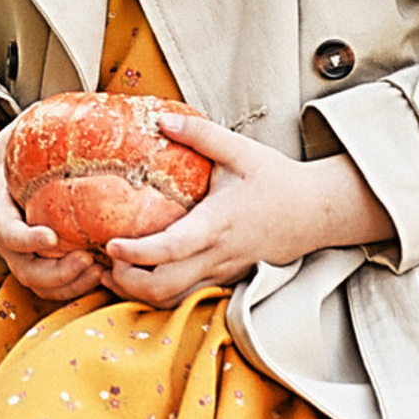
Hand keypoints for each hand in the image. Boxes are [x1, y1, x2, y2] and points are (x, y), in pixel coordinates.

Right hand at [0, 122, 105, 301]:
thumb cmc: (0, 167)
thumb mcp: (9, 142)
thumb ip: (35, 125)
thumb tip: (82, 99)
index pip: (9, 233)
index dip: (28, 239)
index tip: (51, 237)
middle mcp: (8, 244)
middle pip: (29, 272)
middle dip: (60, 274)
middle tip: (89, 260)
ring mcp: (22, 260)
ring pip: (43, 286)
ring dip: (72, 286)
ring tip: (102, 270)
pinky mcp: (37, 268)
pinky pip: (55, 288)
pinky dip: (77, 288)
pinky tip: (107, 274)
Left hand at [101, 112, 392, 306]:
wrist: (318, 212)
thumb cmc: (278, 180)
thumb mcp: (240, 151)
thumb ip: (199, 135)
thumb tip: (161, 120)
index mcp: (218, 225)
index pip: (173, 248)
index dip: (139, 253)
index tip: (111, 245)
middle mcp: (218, 255)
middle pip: (167, 288)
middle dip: (129, 283)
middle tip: (100, 265)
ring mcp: (224, 271)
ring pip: (177, 297)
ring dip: (142, 293)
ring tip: (112, 274)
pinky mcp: (228, 278)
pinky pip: (190, 294)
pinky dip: (162, 292)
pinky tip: (143, 274)